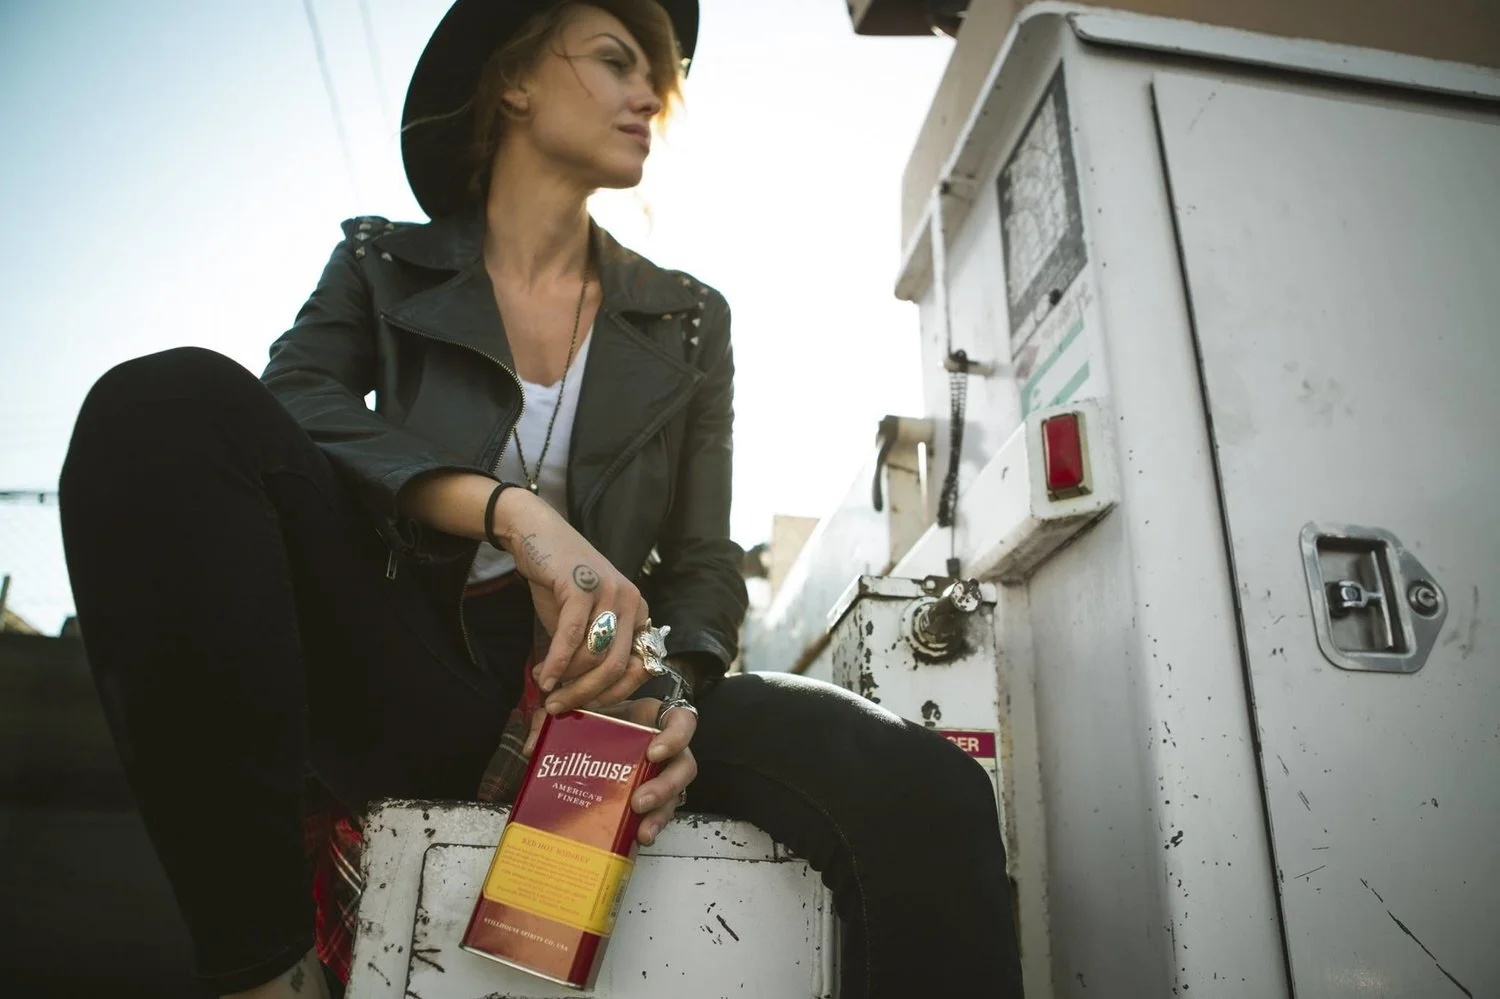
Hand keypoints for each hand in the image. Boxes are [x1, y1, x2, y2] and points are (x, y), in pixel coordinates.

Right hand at [491, 487, 653, 711]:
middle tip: (559, 708)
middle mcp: (632, 602)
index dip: (614, 694)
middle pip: (617, 666)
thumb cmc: (560, 584)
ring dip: (568, 680)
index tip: (588, 708)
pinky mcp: (583, 585)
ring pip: (596, 655)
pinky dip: (557, 663)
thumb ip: (590, 654)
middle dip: (588, 694)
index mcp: (638, 614)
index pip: (640, 667)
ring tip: (545, 687)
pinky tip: (542, 676)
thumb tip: (583, 698)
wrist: (537, 536)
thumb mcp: (583, 623)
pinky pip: (572, 636)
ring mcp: (610, 591)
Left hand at [521, 696, 697, 845]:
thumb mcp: (579, 711)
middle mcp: (667, 750)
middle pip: (685, 767)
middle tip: (639, 801)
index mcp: (655, 720)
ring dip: (660, 814)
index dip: (675, 737)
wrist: (592, 742)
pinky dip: (648, 827)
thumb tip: (533, 746)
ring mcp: (661, 777)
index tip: (652, 753)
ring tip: (641, 831)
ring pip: (675, 797)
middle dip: (665, 787)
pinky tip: (636, 839)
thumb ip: (556, 719)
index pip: (683, 722)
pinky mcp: (652, 801)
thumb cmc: (597, 722)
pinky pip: (658, 816)